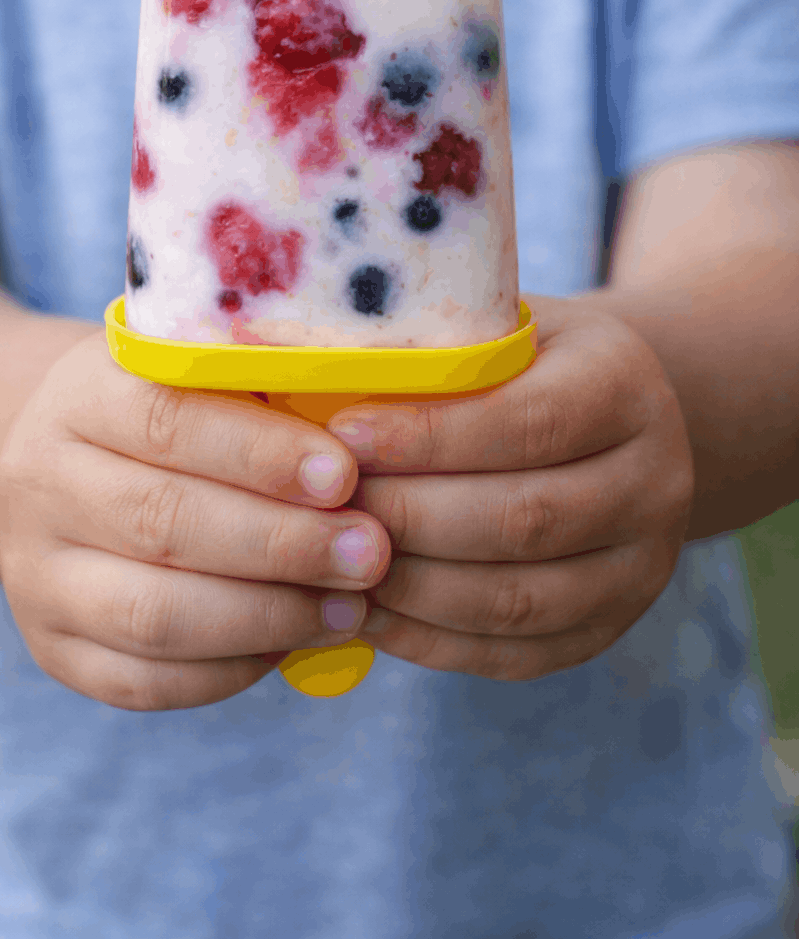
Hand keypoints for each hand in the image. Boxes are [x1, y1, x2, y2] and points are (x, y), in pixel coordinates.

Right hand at [0, 333, 390, 710]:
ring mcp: (35, 576)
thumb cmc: (167, 411)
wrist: (60, 467)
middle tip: (370, 552)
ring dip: (267, 616)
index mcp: (78, 397)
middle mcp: (39, 485)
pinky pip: (144, 682)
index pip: (166, 421)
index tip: (344, 475)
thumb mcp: (192, 370)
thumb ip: (258, 386)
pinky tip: (293, 644)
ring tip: (351, 607)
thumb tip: (368, 430)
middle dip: (282, 543)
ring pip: (153, 614)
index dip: (259, 452)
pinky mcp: (52, 649)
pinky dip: (230, 669)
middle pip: (163, 523)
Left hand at [325, 298, 694, 679]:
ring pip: (518, 599)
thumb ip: (435, 350)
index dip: (430, 436)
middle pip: (523, 519)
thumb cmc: (521, 359)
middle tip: (324, 510)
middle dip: (409, 518)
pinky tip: (369, 614)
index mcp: (624, 385)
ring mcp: (641, 566)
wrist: (607, 417)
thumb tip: (321, 376)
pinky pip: (515, 653)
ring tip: (334, 566)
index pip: (527, 423)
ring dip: (413, 589)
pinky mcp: (609, 628)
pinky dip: (432, 641)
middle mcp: (654, 480)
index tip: (344, 436)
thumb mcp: (497, 323)